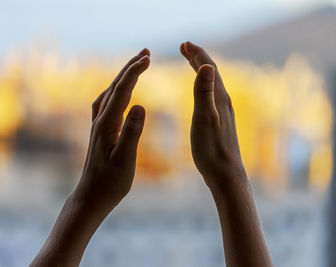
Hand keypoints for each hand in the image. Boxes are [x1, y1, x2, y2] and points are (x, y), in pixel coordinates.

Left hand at [31, 49, 149, 266]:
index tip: (148, 58)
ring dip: (123, 77)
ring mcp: (97, 125)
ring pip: (109, 93)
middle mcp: (100, 120)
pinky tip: (119, 93)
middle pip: (114, 86)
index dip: (134, 72)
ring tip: (136, 65)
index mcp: (107, 124)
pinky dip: (115, 90)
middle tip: (146, 52)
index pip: (122, 91)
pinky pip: (106, 103)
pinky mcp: (99, 131)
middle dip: (130, 67)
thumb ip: (133, 133)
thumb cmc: (110, 182)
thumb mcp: (125, 160)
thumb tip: (142, 105)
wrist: (91, 196)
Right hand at [180, 41, 246, 192]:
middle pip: (211, 73)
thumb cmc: (211, 149)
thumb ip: (204, 92)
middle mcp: (224, 101)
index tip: (184, 43)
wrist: (225, 173)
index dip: (197, 53)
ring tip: (189, 62)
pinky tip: (200, 92)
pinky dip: (203, 86)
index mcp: (219, 97)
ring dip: (200, 70)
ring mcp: (223, 111)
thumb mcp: (203, 119)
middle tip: (184, 47)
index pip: (208, 68)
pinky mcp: (220, 121)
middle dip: (198, 58)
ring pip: (212, 83)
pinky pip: (211, 95)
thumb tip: (205, 65)